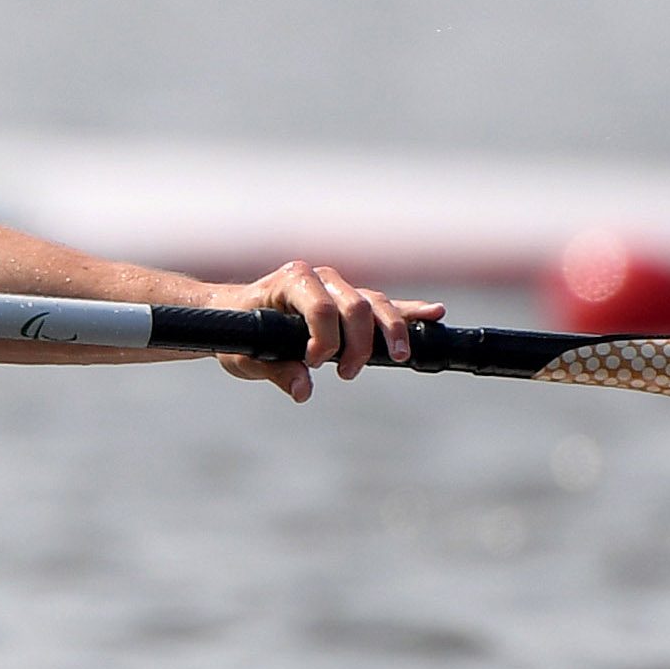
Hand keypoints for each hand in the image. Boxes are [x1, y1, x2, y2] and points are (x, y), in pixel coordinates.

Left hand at [220, 262, 441, 402]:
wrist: (234, 313)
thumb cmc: (237, 331)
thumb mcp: (245, 356)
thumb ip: (275, 371)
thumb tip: (304, 390)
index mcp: (292, 281)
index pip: (322, 307)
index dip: (324, 339)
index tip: (313, 363)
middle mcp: (320, 277)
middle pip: (357, 307)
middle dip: (359, 343)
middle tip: (346, 373)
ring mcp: (339, 288)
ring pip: (377, 304)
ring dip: (392, 331)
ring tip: (399, 356)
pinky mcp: (352, 302)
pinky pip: (385, 306)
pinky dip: (408, 311)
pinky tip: (435, 314)